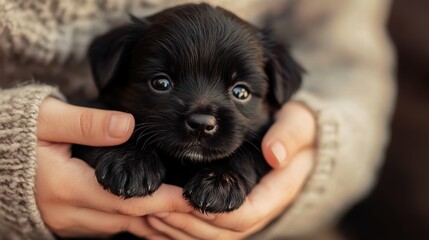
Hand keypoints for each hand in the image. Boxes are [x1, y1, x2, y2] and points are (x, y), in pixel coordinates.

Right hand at [35, 98, 192, 237]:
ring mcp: (70, 222)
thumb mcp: (48, 120)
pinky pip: (110, 227)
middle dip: (164, 215)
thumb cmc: (18, 134)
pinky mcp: (71, 222)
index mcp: (65, 186)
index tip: (190, 200)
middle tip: (198, 207)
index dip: (162, 201)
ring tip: (184, 213)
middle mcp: (69, 212)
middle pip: (128, 219)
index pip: (125, 200)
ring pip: (121, 227)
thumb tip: (126, 125)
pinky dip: (134, 221)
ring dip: (152, 221)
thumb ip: (86, 123)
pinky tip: (154, 213)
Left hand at [146, 102, 316, 238]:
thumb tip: (275, 154)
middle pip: (221, 232)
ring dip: (179, 228)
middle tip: (156, 204)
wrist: (300, 144)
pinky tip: (158, 217)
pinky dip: (181, 228)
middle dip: (186, 222)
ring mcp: (244, 213)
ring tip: (150, 211)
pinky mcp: (231, 211)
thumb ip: (290, 135)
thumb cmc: (297, 132)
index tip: (186, 197)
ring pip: (210, 236)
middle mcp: (258, 209)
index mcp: (276, 192)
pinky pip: (205, 230)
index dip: (214, 212)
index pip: (245, 214)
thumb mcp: (299, 125)